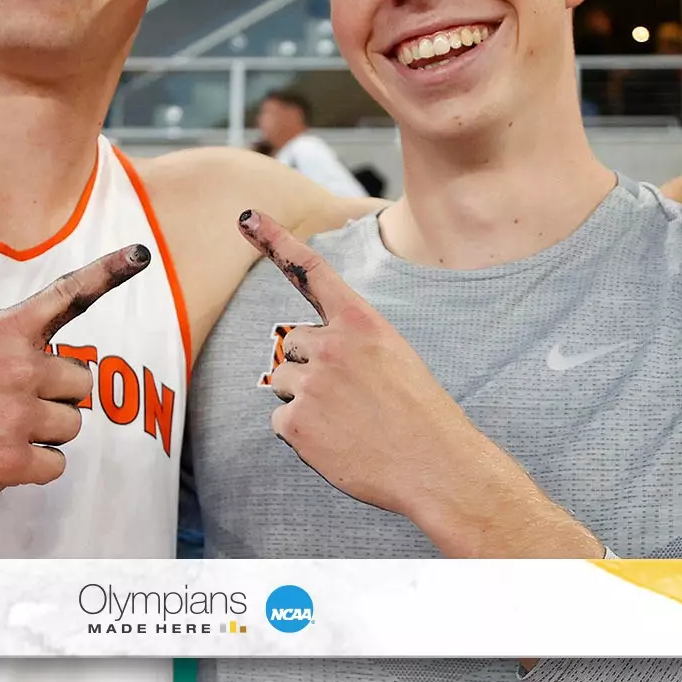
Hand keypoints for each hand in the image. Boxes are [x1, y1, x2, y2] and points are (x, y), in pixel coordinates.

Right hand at [0, 244, 150, 507]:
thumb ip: (9, 347)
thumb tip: (50, 366)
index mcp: (4, 332)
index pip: (66, 295)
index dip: (108, 272)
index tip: (140, 254)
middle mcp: (18, 367)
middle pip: (82, 381)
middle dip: (57, 396)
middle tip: (11, 405)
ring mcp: (17, 414)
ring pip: (72, 425)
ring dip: (45, 434)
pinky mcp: (12, 459)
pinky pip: (55, 465)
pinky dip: (33, 467)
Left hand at [237, 210, 487, 517]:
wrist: (436, 465)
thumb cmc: (419, 413)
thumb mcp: (393, 356)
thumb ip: (348, 343)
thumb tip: (300, 350)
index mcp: (361, 322)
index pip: (311, 272)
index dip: (274, 240)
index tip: (245, 216)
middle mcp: (331, 345)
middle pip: (294, 346)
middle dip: (311, 368)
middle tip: (352, 398)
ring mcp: (310, 383)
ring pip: (283, 382)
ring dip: (304, 400)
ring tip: (347, 422)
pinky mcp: (295, 422)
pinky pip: (281, 420)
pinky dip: (302, 434)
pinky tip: (336, 443)